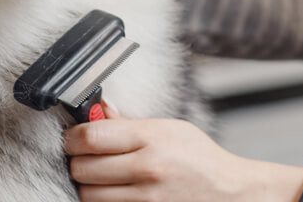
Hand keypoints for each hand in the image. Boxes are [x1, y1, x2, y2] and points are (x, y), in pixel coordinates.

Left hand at [64, 106, 302, 201]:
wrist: (230, 193)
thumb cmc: (199, 158)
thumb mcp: (168, 128)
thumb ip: (128, 123)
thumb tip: (98, 110)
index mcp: (150, 139)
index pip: (90, 137)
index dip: (73, 137)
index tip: (74, 137)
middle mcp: (147, 170)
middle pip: (83, 168)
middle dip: (77, 161)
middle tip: (84, 156)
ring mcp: (147, 199)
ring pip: (89, 195)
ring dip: (88, 185)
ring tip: (100, 175)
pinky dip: (103, 200)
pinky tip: (112, 190)